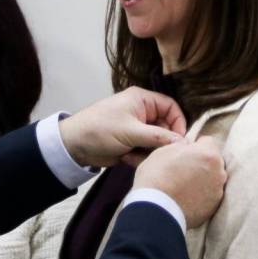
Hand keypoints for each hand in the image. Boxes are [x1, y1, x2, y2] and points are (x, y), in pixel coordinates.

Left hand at [59, 87, 186, 167]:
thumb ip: (158, 137)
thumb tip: (184, 143)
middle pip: (165, 127)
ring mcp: (136, 128)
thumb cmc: (101, 130)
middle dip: (161, 141)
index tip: (180, 141)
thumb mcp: (131, 132)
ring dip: (149, 151)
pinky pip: (145, 150)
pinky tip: (126, 158)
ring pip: (156, 141)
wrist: (74, 146)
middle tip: (159, 154)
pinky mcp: (131, 143)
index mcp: (142, 100)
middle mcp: (142, 112)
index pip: (170, 107)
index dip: (178, 123)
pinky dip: (139, 156)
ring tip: (135, 154)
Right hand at [134, 136, 225, 228]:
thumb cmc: (157, 176)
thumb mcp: (164, 151)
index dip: (195, 146)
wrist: (155, 209)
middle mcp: (219, 172)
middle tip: (183, 170)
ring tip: (183, 187)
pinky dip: (201, 195)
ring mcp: (217, 191)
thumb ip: (181, 146)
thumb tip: (186, 146)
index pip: (208, 142)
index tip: (186, 153)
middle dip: (202, 163)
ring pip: (212, 179)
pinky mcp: (213, 207)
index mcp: (208, 154)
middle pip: (213, 161)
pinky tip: (186, 198)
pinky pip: (209, 196)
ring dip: (203, 180)